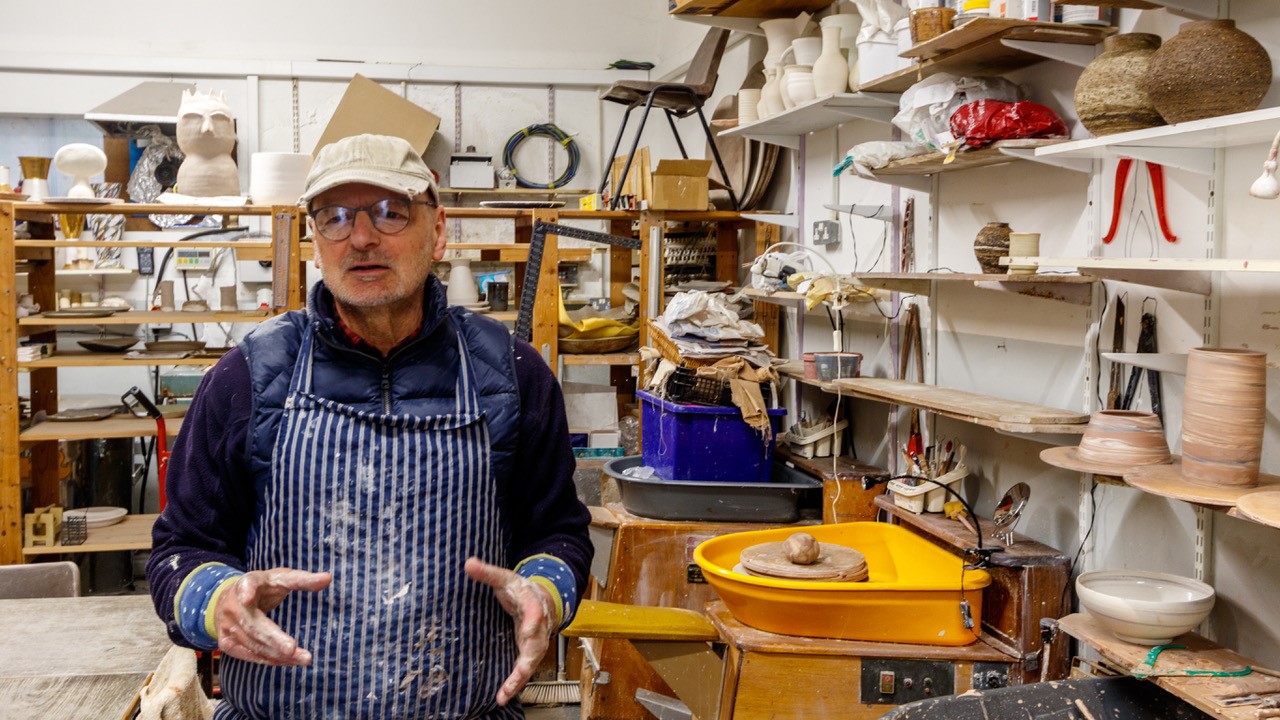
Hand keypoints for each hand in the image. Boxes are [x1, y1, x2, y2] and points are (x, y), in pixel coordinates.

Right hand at [215, 567, 331, 665]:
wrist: (228, 600)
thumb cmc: (262, 588)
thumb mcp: (280, 578)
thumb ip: (302, 580)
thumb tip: (328, 578)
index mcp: (247, 583)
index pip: (247, 584)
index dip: (247, 590)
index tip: (247, 597)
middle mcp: (233, 605)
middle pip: (253, 625)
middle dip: (273, 638)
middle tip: (292, 649)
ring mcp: (227, 626)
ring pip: (254, 644)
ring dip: (278, 654)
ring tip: (304, 658)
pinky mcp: (226, 643)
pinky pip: (250, 655)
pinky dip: (270, 659)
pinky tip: (289, 662)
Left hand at [464, 557, 554, 705]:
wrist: (542, 599)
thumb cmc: (520, 589)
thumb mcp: (504, 579)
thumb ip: (487, 573)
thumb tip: (467, 563)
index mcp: (533, 604)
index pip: (535, 611)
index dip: (533, 620)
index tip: (529, 628)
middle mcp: (539, 626)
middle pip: (536, 644)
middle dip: (527, 660)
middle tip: (519, 673)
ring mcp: (536, 642)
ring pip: (531, 663)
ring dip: (519, 679)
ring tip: (504, 694)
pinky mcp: (529, 653)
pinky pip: (523, 670)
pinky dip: (514, 683)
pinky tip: (502, 696)